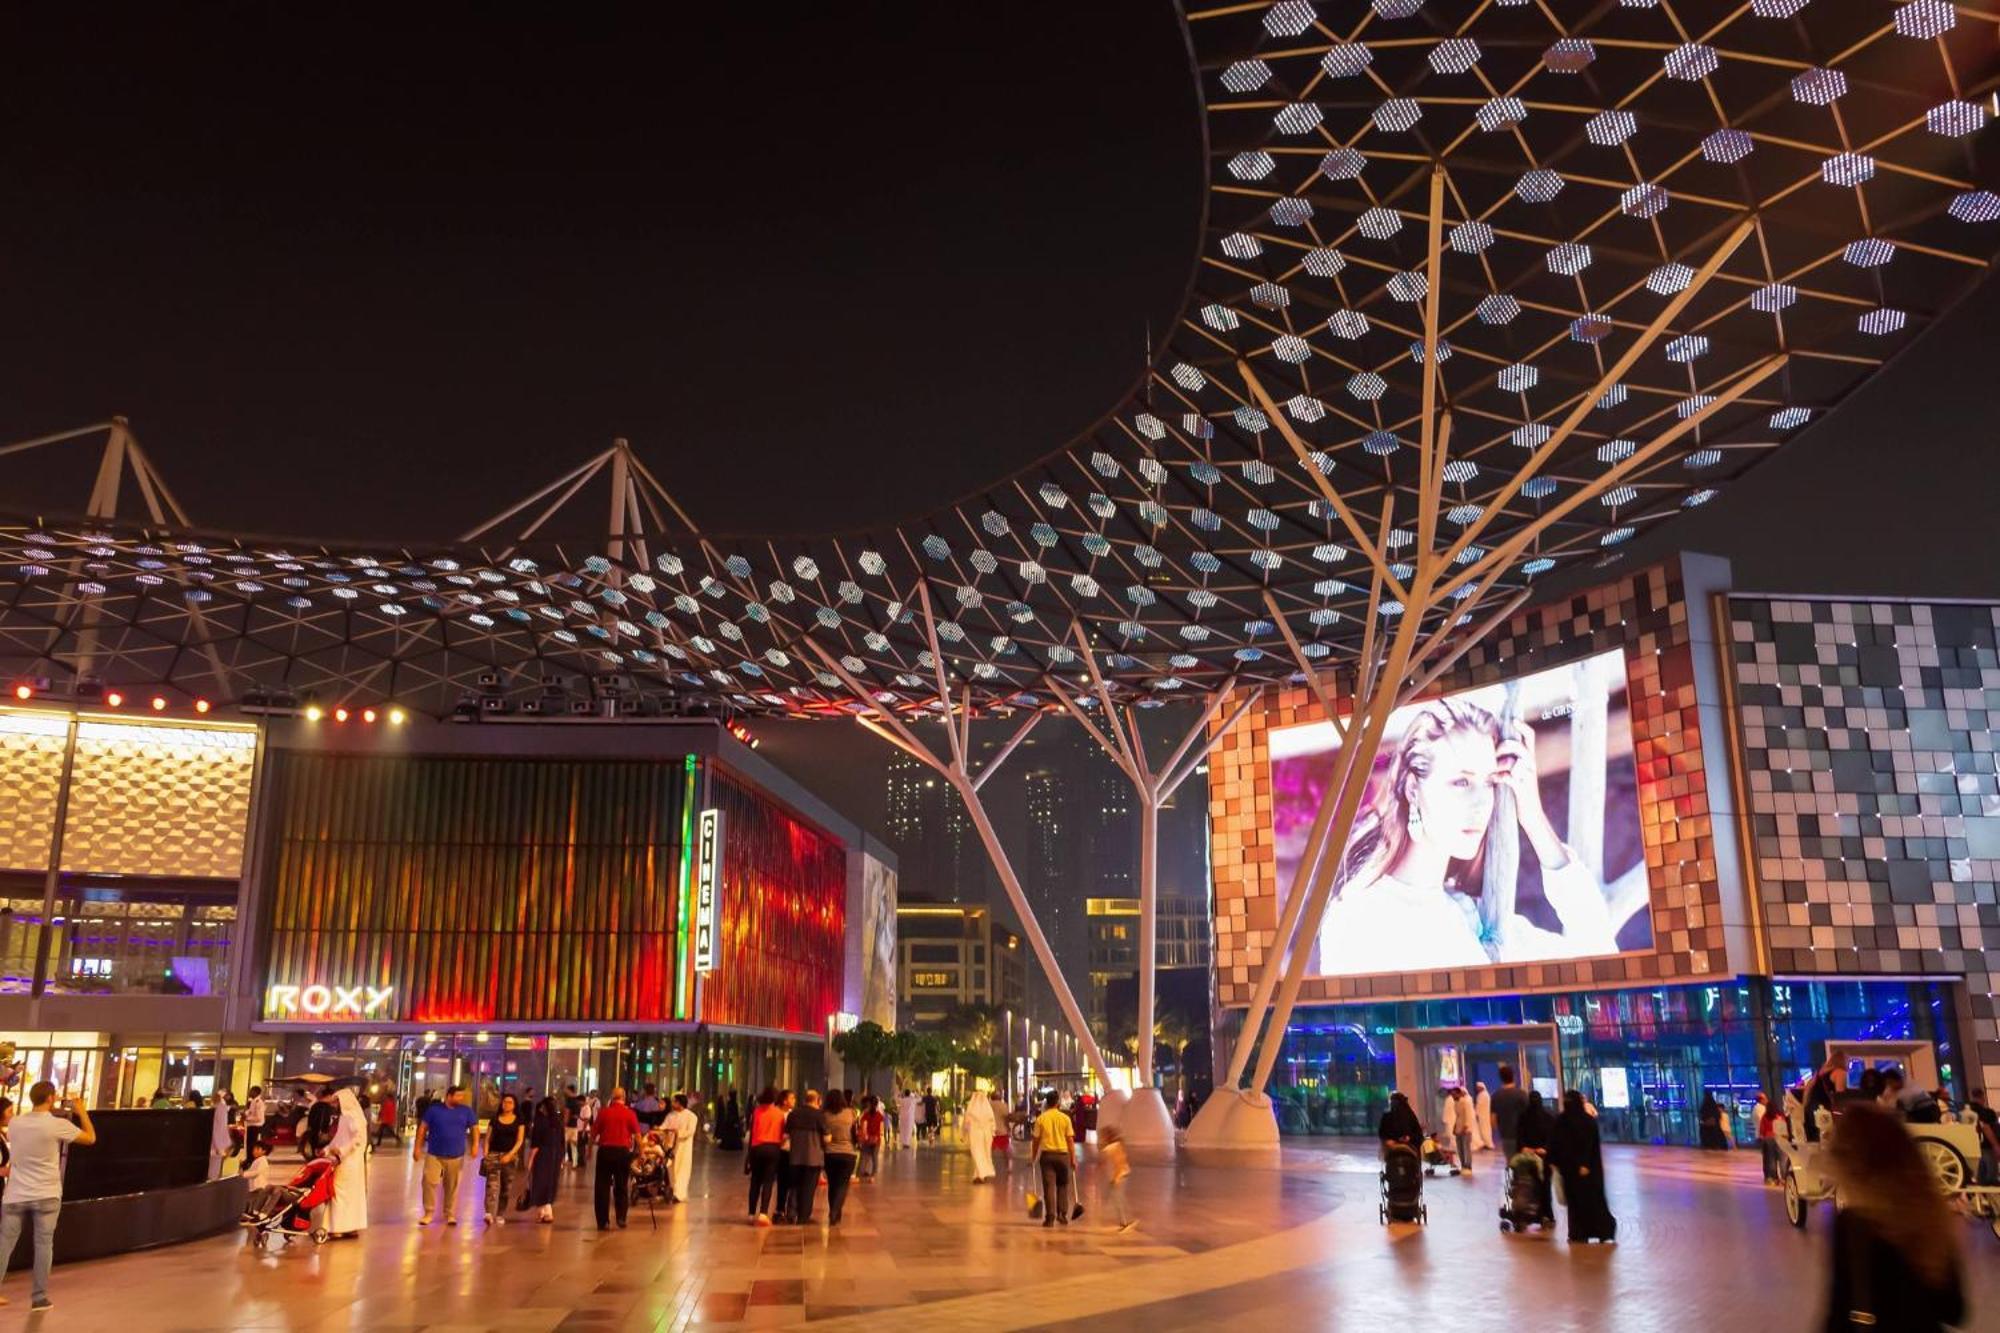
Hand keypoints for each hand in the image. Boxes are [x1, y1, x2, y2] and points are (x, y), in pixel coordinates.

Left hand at [1495, 719, 1553, 834]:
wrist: (1531, 814)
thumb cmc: (1519, 792)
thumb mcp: (1516, 773)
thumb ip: (1509, 761)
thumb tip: (1493, 750)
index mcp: (1529, 759)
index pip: (1530, 737)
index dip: (1523, 727)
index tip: (1514, 719)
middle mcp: (1530, 766)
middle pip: (1519, 746)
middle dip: (1503, 746)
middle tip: (1493, 754)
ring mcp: (1527, 777)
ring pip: (1515, 761)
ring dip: (1500, 762)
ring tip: (1492, 768)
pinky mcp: (1521, 788)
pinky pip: (1509, 778)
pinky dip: (1498, 778)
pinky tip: (1493, 780)